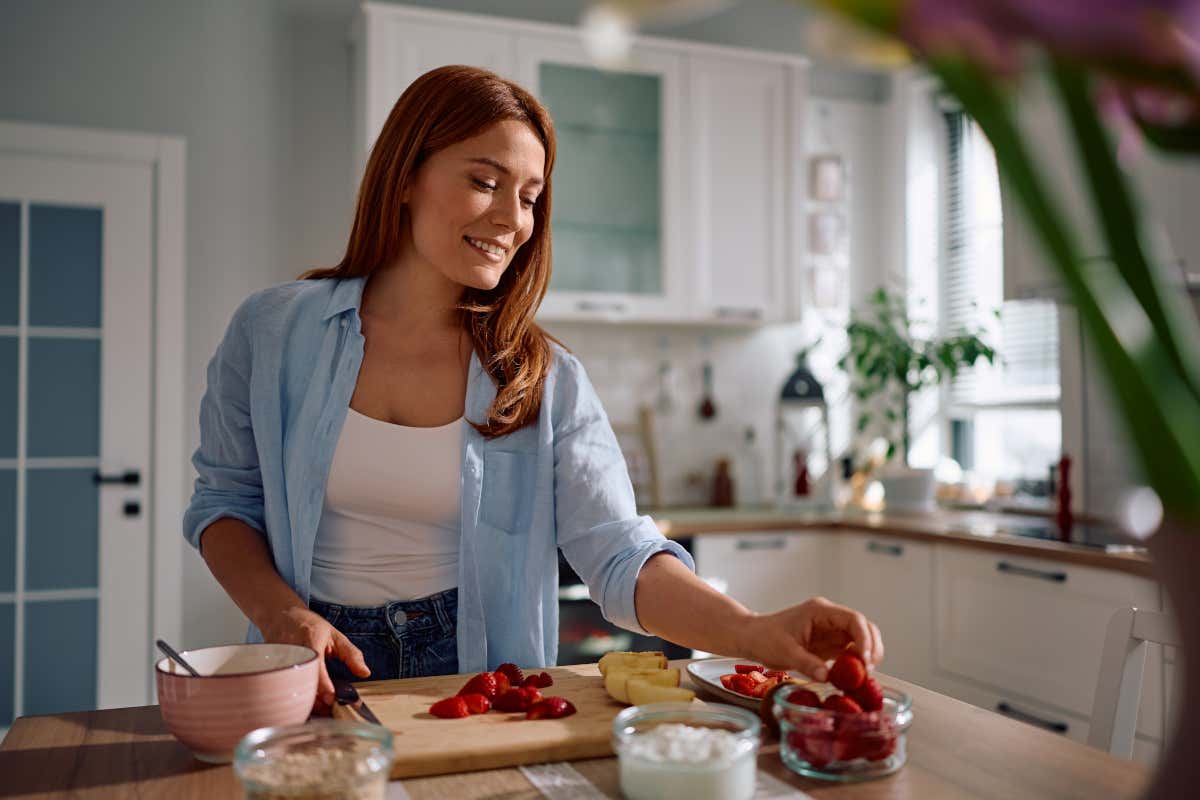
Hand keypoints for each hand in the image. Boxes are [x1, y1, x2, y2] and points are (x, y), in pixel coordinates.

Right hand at [260, 606, 370, 709]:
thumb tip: (365, 673)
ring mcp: (280, 659)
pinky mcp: (272, 666)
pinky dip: (294, 696)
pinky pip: (282, 686)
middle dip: (315, 699)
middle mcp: (294, 650)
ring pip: (290, 686)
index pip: (316, 666)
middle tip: (328, 708)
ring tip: (320, 708)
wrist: (281, 615)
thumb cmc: (310, 626)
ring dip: (304, 701)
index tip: (331, 698)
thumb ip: (351, 654)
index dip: (323, 684)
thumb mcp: (335, 635)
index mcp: (311, 641)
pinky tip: (305, 701)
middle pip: (302, 680)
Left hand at [735, 596, 883, 681]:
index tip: (865, 661)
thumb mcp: (784, 652)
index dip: (865, 639)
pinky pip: (851, 652)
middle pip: (864, 628)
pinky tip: (852, 678)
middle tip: (868, 672)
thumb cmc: (765, 638)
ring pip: (862, 640)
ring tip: (861, 676)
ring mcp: (832, 631)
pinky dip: (857, 664)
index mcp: (820, 611)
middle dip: (871, 648)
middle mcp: (830, 618)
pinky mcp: (830, 644)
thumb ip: (807, 663)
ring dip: (867, 657)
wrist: (753, 638)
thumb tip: (828, 677)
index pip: (853, 619)